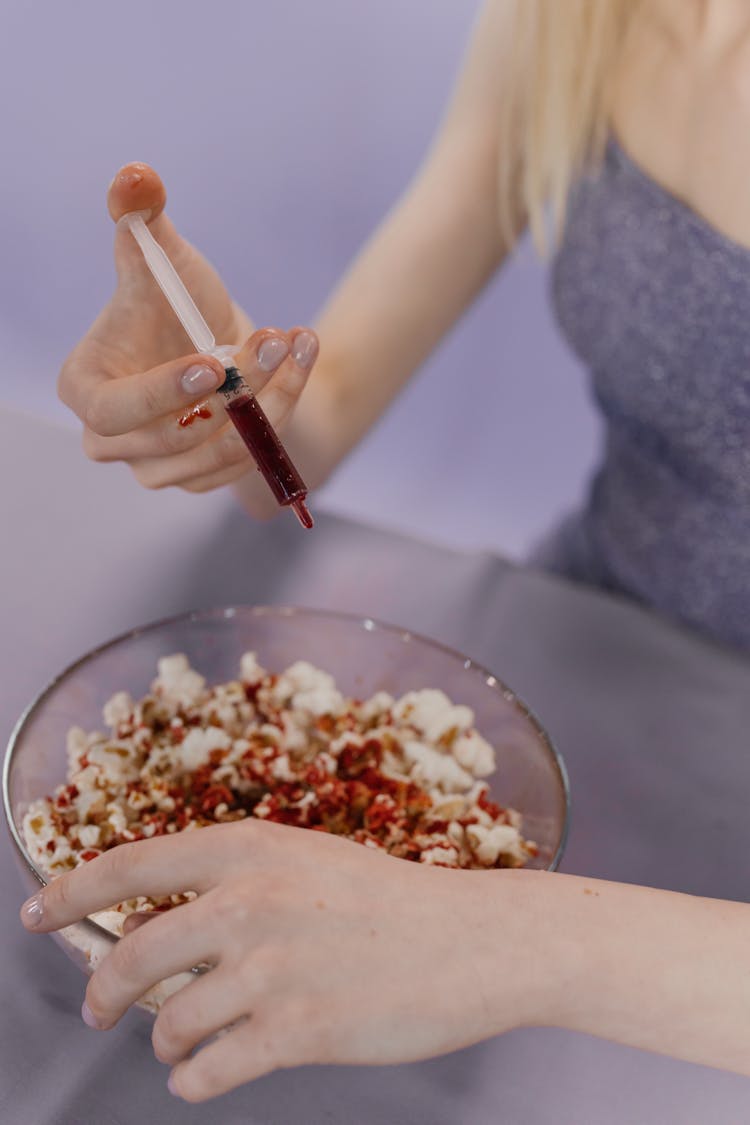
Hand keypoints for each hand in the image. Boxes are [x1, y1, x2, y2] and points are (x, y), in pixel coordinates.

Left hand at [19, 820, 547, 1101]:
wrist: (474, 941)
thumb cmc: (391, 902)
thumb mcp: (308, 862)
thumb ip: (235, 883)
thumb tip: (157, 928)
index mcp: (250, 847)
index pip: (131, 865)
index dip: (70, 891)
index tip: (35, 913)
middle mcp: (250, 899)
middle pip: (132, 955)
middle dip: (103, 993)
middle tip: (101, 1012)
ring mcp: (272, 966)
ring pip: (167, 1021)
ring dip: (163, 1039)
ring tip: (183, 1042)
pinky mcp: (297, 1031)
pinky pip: (205, 1070)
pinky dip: (192, 1078)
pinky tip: (204, 1072)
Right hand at [58, 163, 318, 494]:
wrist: (226, 347)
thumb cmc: (181, 307)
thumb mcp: (166, 259)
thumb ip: (142, 218)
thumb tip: (135, 175)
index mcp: (87, 389)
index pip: (112, 409)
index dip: (160, 394)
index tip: (213, 365)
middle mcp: (113, 440)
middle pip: (174, 435)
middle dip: (235, 388)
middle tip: (275, 335)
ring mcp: (158, 469)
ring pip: (219, 451)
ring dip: (269, 398)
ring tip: (296, 341)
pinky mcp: (202, 480)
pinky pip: (246, 461)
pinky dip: (282, 411)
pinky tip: (302, 361)